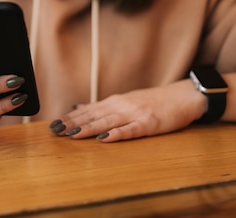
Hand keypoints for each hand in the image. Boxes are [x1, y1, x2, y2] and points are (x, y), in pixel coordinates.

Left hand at [49, 79, 205, 141]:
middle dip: (73, 124)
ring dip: (88, 128)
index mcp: (114, 102)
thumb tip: (78, 107)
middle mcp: (121, 106)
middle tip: (55, 130)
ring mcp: (134, 114)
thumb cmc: (154, 101)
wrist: (183, 96)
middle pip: (93, 116)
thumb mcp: (125, 101)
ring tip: (72, 135)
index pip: (87, 111)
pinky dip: (116, 134)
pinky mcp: (149, 124)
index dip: (69, 118)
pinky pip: (130, 130)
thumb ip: (102, 106)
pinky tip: (104, 138)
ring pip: (106, 122)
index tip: (53, 124)